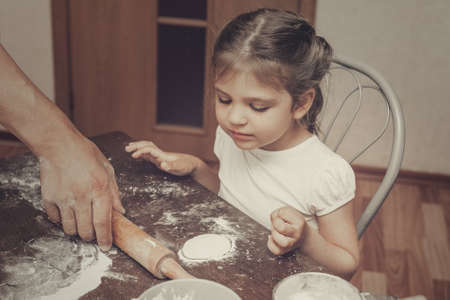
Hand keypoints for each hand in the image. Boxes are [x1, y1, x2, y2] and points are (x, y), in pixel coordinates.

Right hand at [40, 136, 124, 250]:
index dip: (105, 238)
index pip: (103, 222)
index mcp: (100, 189)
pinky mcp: (49, 198)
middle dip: (91, 236)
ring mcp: (64, 199)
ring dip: (76, 230)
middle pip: (86, 231)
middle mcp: (82, 197)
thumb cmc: (85, 154)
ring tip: (80, 221)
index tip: (105, 246)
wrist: (59, 144)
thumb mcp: (107, 170)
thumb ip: (114, 192)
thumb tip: (120, 211)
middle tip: (92, 232)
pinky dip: (61, 220)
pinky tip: (67, 212)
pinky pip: (55, 219)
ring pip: (70, 229)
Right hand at [125, 141, 197, 175]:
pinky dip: (141, 152)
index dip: (141, 151)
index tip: (133, 155)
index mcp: (162, 155)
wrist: (191, 164)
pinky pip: (148, 153)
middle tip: (127, 148)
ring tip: (128, 148)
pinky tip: (137, 154)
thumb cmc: (186, 166)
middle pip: (147, 146)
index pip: (149, 150)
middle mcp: (160, 154)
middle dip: (137, 146)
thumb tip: (163, 165)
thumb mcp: (180, 168)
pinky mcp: (160, 160)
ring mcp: (159, 156)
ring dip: (138, 146)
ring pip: (147, 148)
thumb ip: (171, 166)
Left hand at [267, 206, 305, 254]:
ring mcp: (292, 243)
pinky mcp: (286, 250)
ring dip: (274, 234)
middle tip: (276, 223)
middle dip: (275, 223)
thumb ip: (281, 211)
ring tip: (275, 231)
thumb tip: (272, 217)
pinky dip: (271, 244)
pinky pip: (276, 250)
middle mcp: (297, 233)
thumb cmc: (294, 223)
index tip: (281, 216)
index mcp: (299, 221)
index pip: (283, 213)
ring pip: (281, 242)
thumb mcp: (291, 212)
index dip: (278, 212)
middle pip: (282, 228)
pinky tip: (272, 238)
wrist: (304, 237)